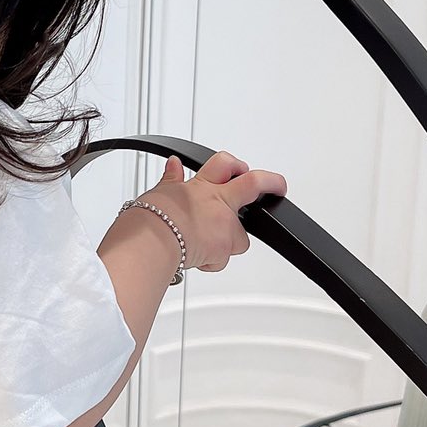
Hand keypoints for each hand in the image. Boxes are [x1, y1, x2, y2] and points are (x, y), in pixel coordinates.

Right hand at [136, 151, 286, 273]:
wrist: (148, 243)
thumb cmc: (148, 219)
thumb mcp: (158, 192)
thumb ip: (172, 180)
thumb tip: (173, 165)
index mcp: (201, 187)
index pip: (224, 164)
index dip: (235, 165)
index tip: (241, 168)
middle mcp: (218, 203)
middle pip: (254, 185)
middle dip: (271, 183)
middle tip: (278, 187)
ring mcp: (224, 226)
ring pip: (241, 236)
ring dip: (230, 240)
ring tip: (206, 245)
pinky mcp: (223, 250)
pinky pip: (223, 259)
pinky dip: (211, 262)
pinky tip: (196, 259)